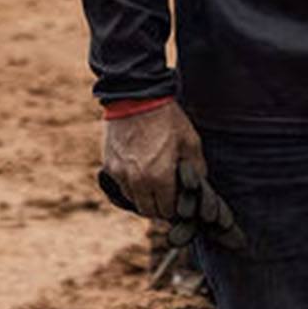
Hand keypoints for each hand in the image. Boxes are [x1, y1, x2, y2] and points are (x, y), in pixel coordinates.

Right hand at [99, 104, 245, 249]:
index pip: (167, 209)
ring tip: (156, 188)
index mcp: (158, 177)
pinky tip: (142, 176)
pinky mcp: (109, 165)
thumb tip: (198, 184)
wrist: (136, 98)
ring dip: (144, 199)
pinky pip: (121, 186)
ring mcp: (119, 173)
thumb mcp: (191, 142)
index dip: (176, 210)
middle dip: (161, 208)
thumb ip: (196, 168)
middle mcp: (136, 180)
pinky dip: (131, 187)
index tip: (181, 205)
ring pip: (132, 200)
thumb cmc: (168, 120)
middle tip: (170, 200)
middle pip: (148, 210)